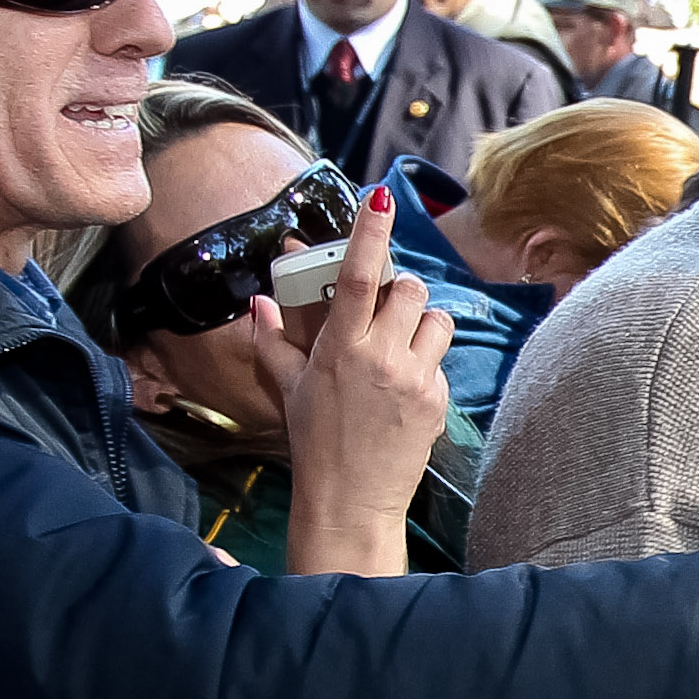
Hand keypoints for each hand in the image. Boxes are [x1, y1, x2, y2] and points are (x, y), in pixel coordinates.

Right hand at [264, 184, 452, 576]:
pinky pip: (441, 360)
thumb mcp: (290, 388)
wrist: (350, 501)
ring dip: (419, 324)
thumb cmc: (315, 442)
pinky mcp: (438, 400)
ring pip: (435, 319)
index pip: (360, 275)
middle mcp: (381, 357)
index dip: (370, 231)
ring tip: (398, 348)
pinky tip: (404, 389)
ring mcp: (415, 378)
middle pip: (409, 288)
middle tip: (383, 311)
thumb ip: (272, 340)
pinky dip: (426, 363)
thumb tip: (257, 302)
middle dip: (400, 290)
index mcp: (340, 348)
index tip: (380, 197)